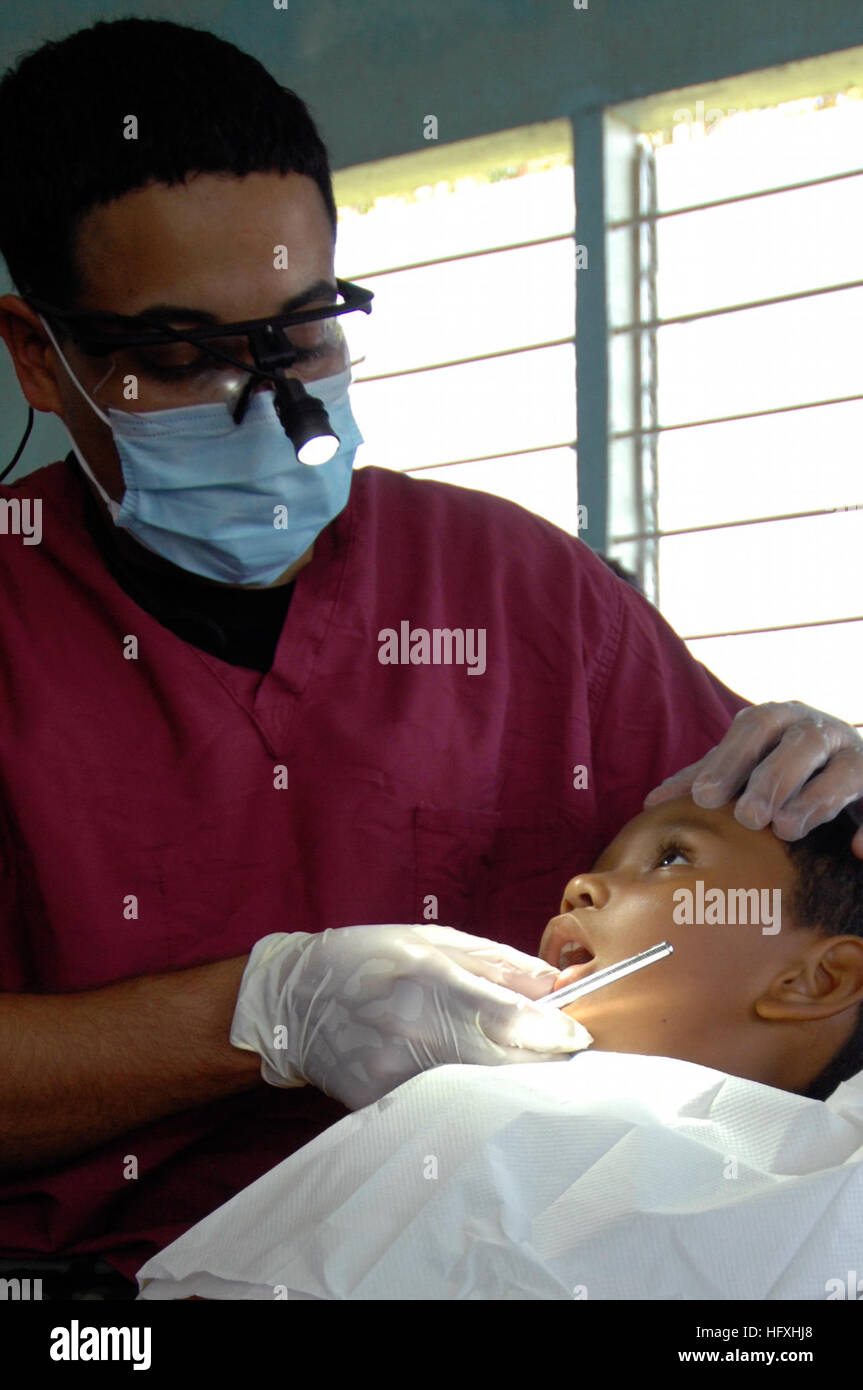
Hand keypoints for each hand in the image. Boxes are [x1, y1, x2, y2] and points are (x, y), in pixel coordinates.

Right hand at [229, 923, 592, 1108]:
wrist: (293, 999)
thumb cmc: (368, 958)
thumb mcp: (432, 941)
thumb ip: (497, 963)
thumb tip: (555, 985)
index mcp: (430, 980)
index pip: (510, 1019)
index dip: (554, 1033)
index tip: (578, 1036)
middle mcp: (414, 1030)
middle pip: (504, 1064)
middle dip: (543, 1062)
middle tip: (563, 1056)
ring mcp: (396, 1073)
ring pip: (479, 1093)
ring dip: (510, 1084)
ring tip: (522, 1070)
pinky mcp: (382, 1102)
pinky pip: (444, 1108)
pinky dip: (471, 1101)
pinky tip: (477, 1087)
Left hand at [645, 700, 862, 856]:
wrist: (846, 761)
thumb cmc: (780, 763)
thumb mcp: (744, 763)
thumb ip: (706, 777)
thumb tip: (652, 802)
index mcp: (781, 718)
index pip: (755, 728)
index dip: (730, 760)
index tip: (705, 797)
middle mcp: (821, 730)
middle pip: (801, 745)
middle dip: (774, 779)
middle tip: (749, 817)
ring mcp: (856, 755)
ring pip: (844, 770)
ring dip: (816, 800)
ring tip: (788, 829)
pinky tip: (857, 850)